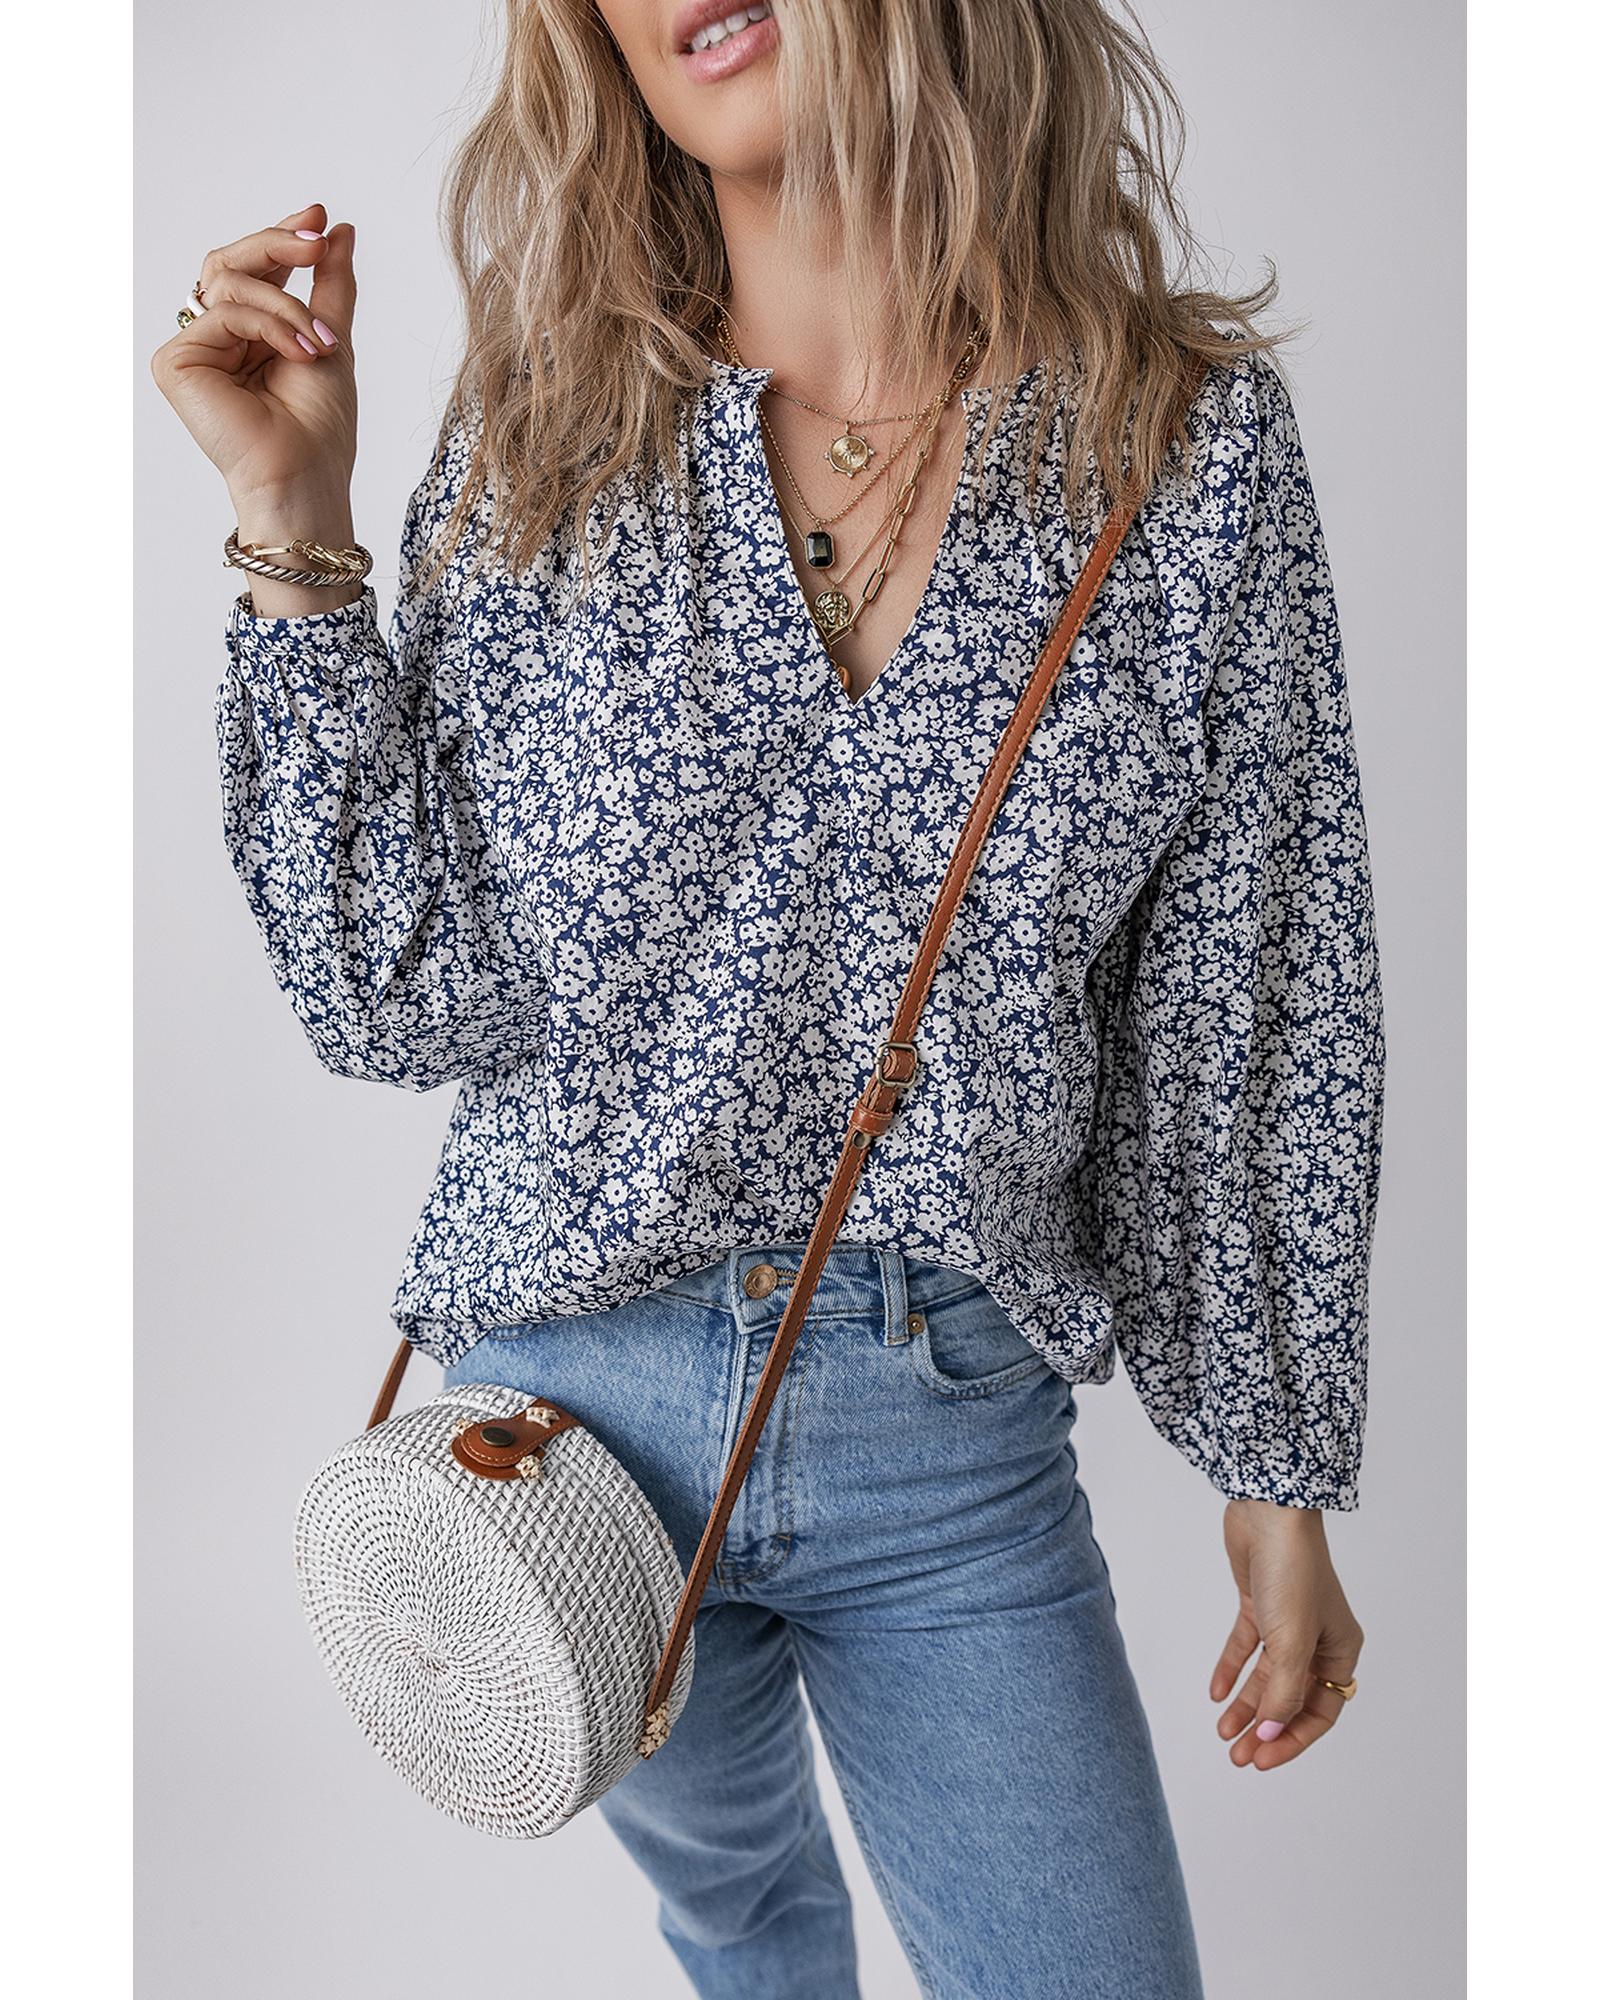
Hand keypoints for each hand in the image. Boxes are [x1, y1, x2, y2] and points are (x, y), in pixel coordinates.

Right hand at [149, 201, 357, 512]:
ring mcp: (192, 349)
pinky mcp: (176, 363)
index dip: (282, 238)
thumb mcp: (330, 337)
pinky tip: (298, 354)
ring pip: (231, 283)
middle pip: (230, 263)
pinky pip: (224, 313)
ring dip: (287, 307)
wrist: (305, 473)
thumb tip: (338, 229)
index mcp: (246, 333)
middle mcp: (214, 338)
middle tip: (316, 241)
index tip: (320, 217)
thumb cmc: (319, 426)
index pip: (254, 269)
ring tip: (319, 342)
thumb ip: (329, 284)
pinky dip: (268, 327)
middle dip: (279, 246)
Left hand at [1209, 1499, 1363, 1770]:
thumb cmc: (1292, 1571)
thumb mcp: (1291, 1641)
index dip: (1291, 1738)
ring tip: (1222, 1735)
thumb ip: (1282, 1692)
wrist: (1268, 1511)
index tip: (1261, 1759)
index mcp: (1341, 1649)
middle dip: (1265, 1728)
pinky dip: (1232, 1668)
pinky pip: (1246, 1646)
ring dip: (1246, 1705)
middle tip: (1237, 1757)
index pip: (1320, 1710)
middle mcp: (1317, 1639)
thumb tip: (1269, 1734)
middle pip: (1291, 1697)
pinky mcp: (1259, 1603)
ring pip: (1266, 1675)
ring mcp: (1287, 1621)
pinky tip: (1215, 1694)